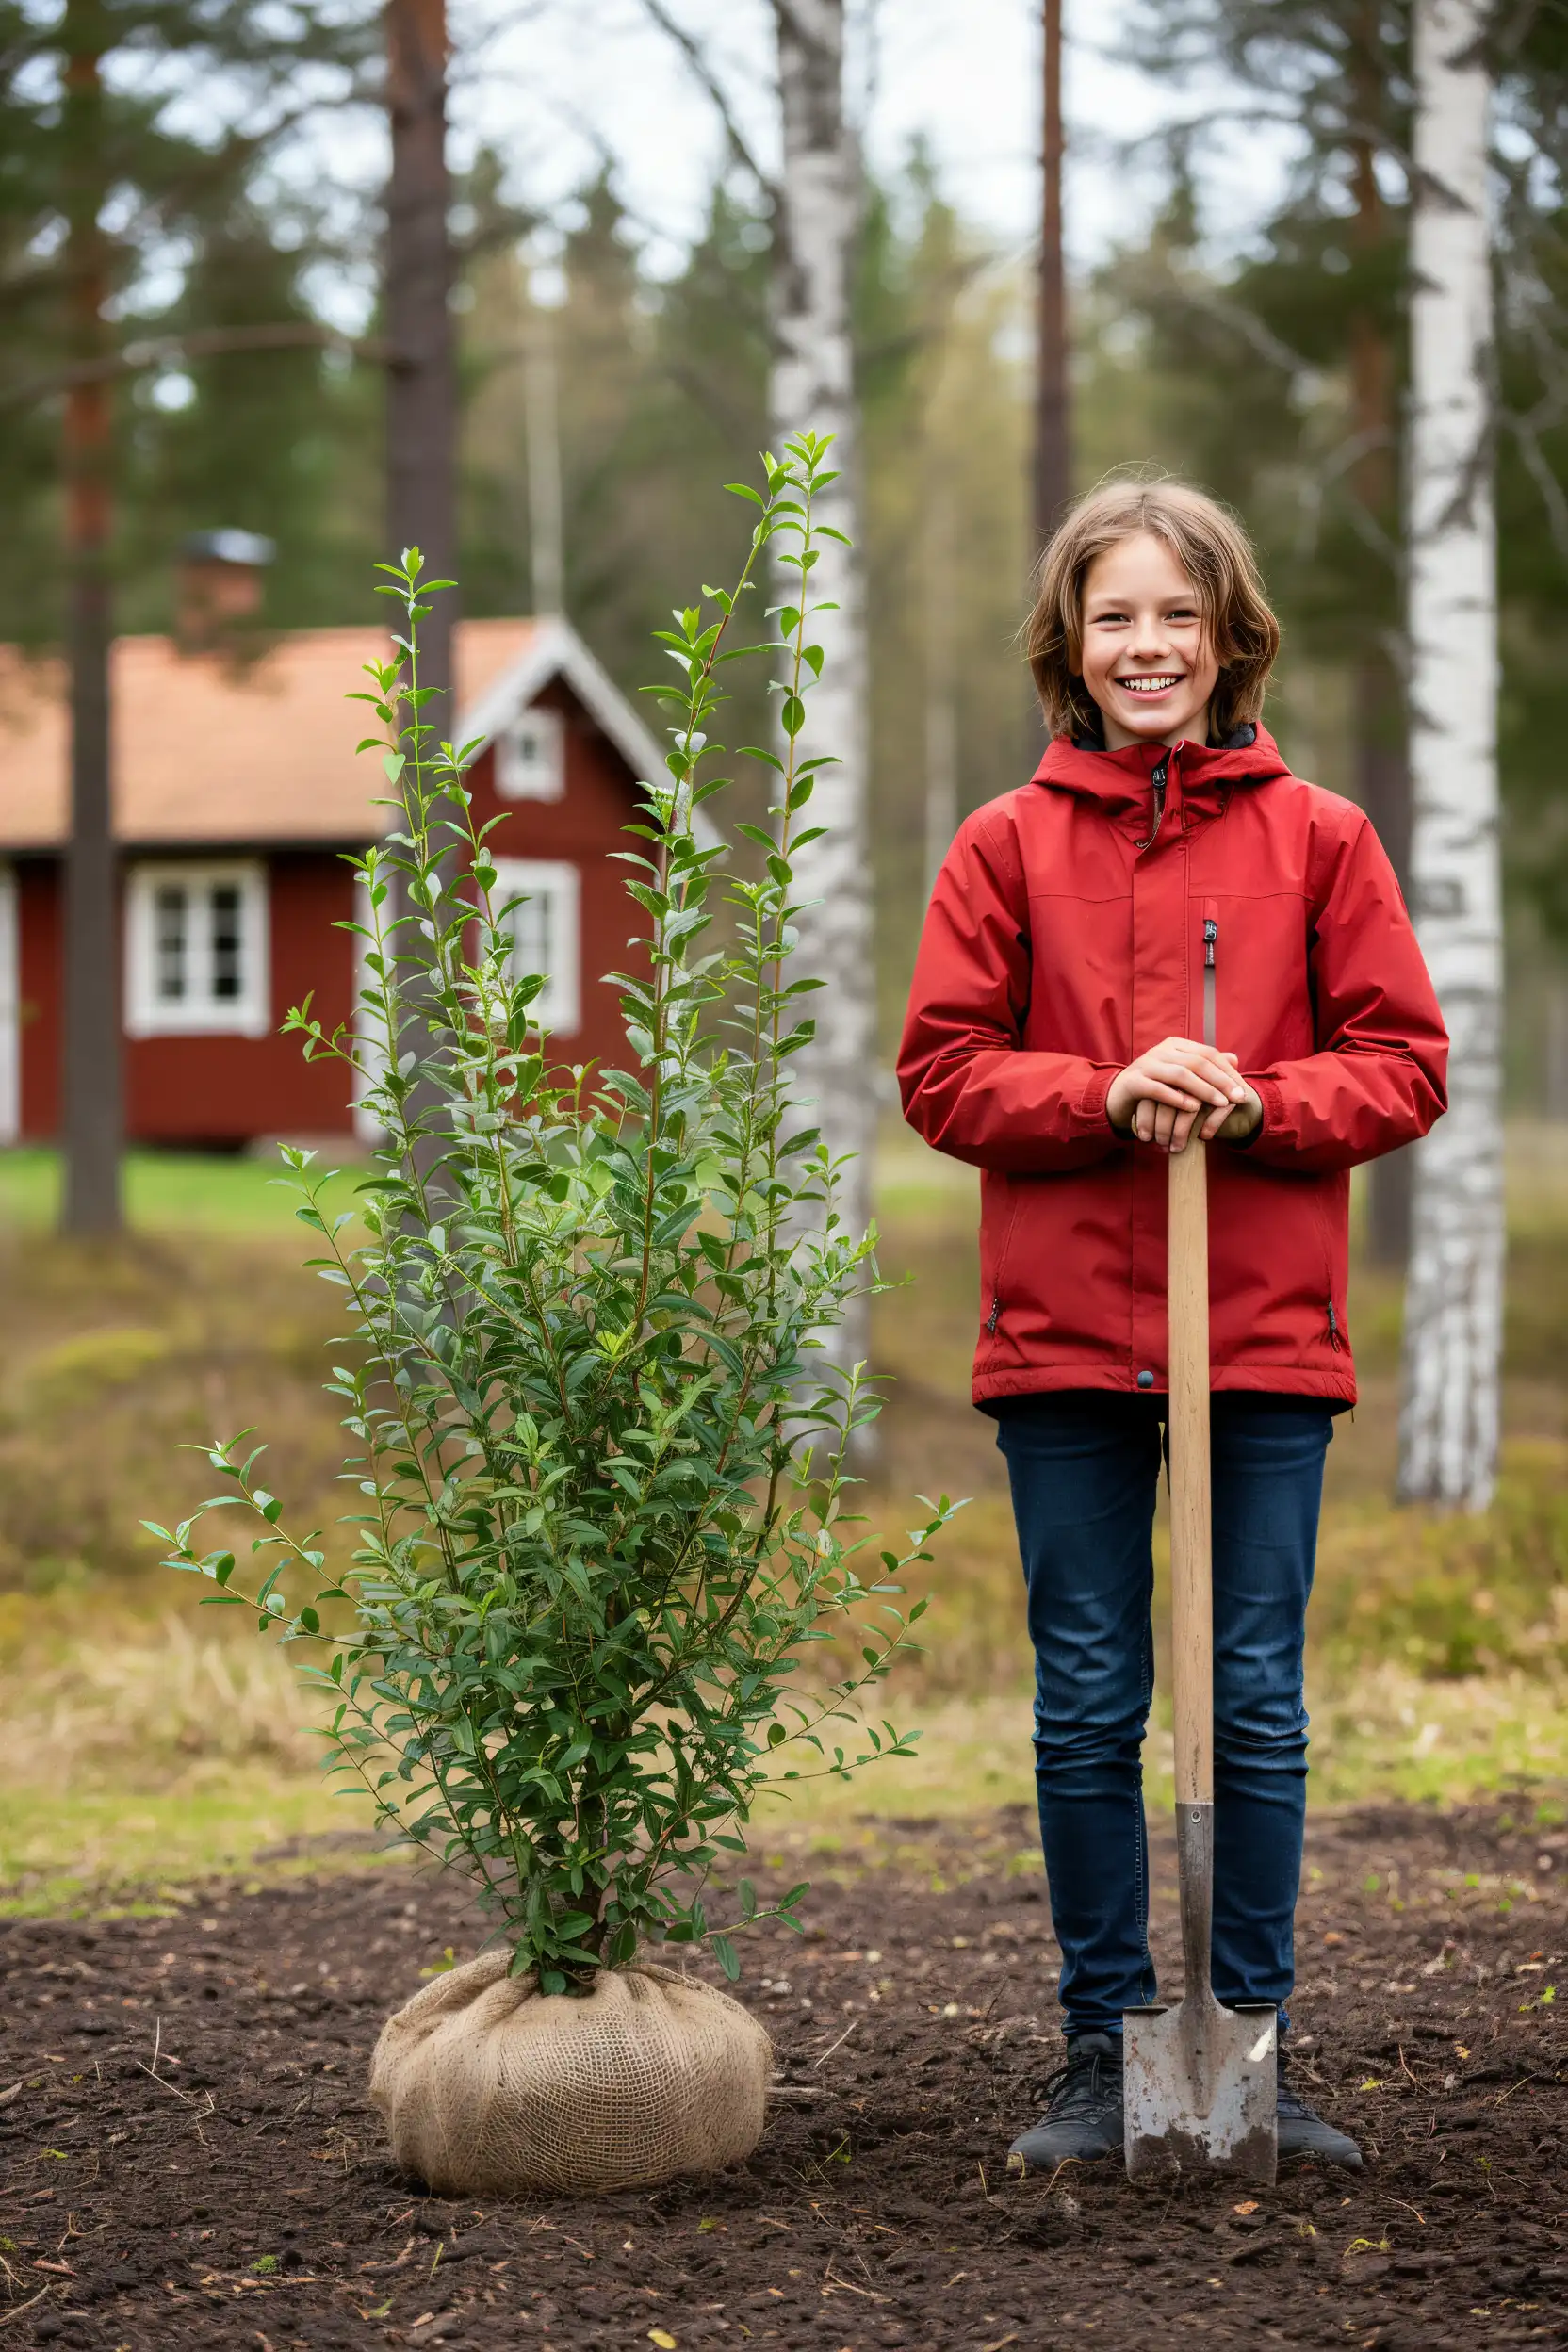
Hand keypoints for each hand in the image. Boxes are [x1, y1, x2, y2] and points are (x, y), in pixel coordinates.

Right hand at [1106, 1037, 1260, 1153]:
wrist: (1118, 1097)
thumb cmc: (1156, 1087)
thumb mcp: (1181, 1076)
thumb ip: (1205, 1067)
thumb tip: (1235, 1059)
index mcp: (1175, 1045)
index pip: (1208, 1054)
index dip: (1228, 1072)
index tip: (1243, 1091)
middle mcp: (1161, 1051)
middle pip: (1197, 1062)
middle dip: (1221, 1081)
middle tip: (1237, 1098)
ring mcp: (1146, 1065)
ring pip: (1180, 1074)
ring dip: (1204, 1090)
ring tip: (1221, 1104)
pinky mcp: (1133, 1082)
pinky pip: (1158, 1089)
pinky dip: (1177, 1098)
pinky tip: (1193, 1108)